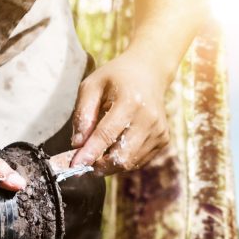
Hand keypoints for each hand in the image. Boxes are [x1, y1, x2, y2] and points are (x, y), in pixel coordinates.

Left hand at [68, 50, 171, 174]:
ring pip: (131, 162)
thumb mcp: (92, 86)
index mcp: (130, 101)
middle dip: (100, 165)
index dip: (89, 153)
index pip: (107, 134)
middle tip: (85, 163)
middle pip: (122, 156)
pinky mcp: (163, 138)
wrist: (150, 72)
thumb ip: (82, 114)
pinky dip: (124, 160)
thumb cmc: (116, 78)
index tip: (74, 165)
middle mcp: (148, 118)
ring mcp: (159, 130)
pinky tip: (116, 147)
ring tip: (99, 152)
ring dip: (110, 164)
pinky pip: (139, 160)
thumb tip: (77, 144)